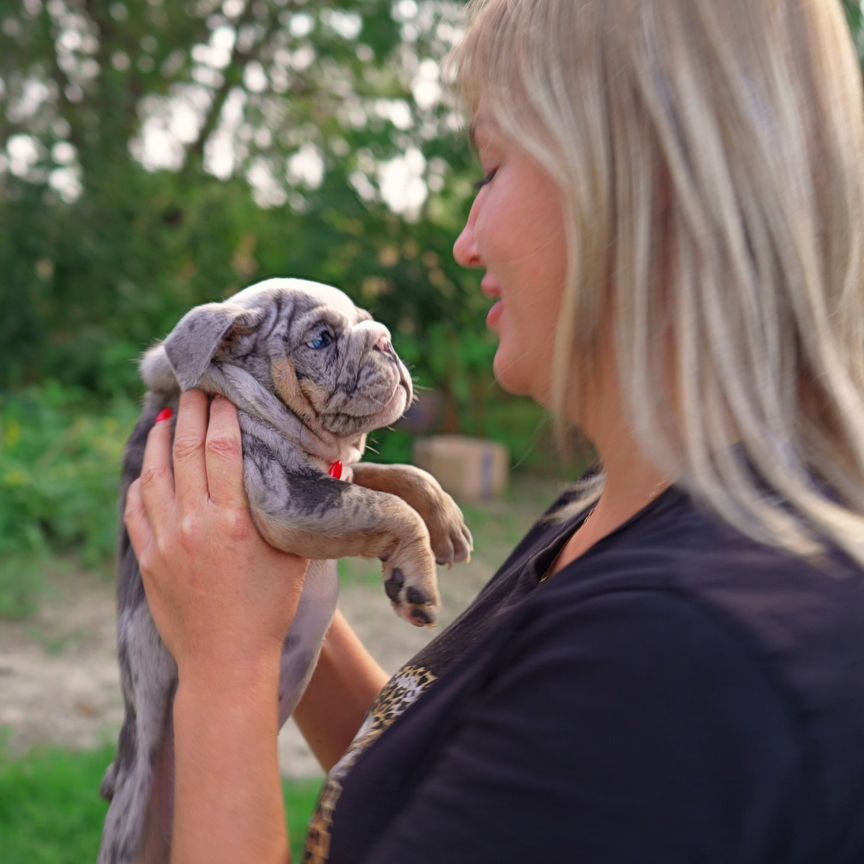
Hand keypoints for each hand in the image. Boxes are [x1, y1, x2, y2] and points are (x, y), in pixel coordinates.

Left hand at [123, 390, 308, 687]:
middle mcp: (194, 524)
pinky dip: (140, 482)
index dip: (222, 417)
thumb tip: (327, 467)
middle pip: (187, 452)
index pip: (222, 450)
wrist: (225, 662)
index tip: (223, 395)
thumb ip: (300, 512)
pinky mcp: (148, 559)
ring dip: (161, 441)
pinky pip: (135, 509)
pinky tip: (148, 469)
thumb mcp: (294, 558)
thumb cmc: (268, 610)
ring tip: (169, 418)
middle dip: (190, 414)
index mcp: (233, 521)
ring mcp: (165, 541)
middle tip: (193, 390)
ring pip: (154, 475)